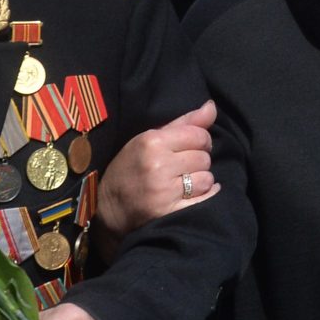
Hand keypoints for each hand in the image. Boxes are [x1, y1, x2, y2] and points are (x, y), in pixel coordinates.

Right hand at [97, 101, 219, 236]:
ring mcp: (163, 191)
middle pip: (204, 158)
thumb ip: (183, 123)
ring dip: (201, 181)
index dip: (201, 141)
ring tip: (184, 183)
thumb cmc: (131, 168)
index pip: (199, 135)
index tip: (191, 147)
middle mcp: (157, 165)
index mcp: (151, 142)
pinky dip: (204, 197)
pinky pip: (205, 199)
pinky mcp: (169, 213)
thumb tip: (211, 106)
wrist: (108, 208)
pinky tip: (192, 195)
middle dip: (198, 162)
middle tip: (183, 167)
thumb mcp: (148, 139)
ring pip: (207, 179)